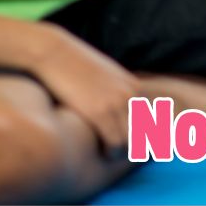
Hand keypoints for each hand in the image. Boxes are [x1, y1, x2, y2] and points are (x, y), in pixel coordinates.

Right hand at [30, 25, 141, 152]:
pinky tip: (99, 151)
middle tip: (116, 150)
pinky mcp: (99, 112)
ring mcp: (116, 103)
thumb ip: (115, 90)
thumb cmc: (74, 66)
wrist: (54, 53)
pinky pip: (115, 143)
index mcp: (134, 86)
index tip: (127, 143)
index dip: (139, 136)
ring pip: (130, 141)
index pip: (151, 120)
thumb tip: (118, 108)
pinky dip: (109, 152)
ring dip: (120, 151)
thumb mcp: (104, 75)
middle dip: (132, 145)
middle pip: (143, 133)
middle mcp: (130, 94)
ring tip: (107, 152)